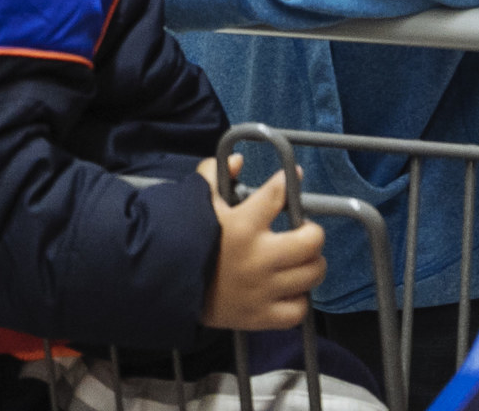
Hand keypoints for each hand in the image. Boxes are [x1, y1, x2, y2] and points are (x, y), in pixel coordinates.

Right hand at [199, 156, 324, 332]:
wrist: (165, 286)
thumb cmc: (184, 240)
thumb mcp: (195, 202)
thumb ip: (214, 174)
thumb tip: (239, 161)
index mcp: (243, 226)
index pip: (278, 194)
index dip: (288, 182)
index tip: (291, 180)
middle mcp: (258, 258)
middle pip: (312, 240)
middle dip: (312, 232)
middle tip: (302, 232)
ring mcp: (262, 290)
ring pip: (312, 274)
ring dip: (311, 264)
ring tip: (300, 260)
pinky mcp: (260, 316)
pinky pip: (297, 310)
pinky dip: (299, 299)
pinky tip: (289, 289)